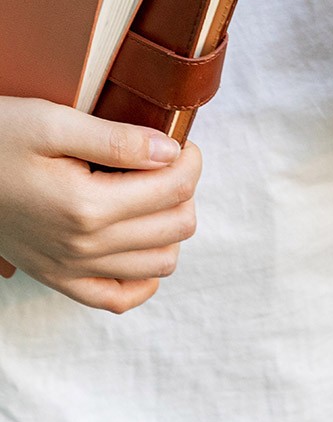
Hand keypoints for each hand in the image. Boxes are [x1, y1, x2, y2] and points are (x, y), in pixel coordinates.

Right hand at [0, 96, 201, 312]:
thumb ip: (118, 139)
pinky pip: (120, 299)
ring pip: (162, 262)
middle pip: (179, 225)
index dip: (190, 158)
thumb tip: (171, 153)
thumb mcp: (54, 123)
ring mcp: (70, 269)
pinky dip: (142, 274)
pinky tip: (138, 239)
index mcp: (87, 206)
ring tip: (149, 194)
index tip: (178, 142)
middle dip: (184, 189)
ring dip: (169, 226)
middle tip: (163, 164)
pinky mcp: (59, 279)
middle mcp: (83, 247)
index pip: (177, 188)